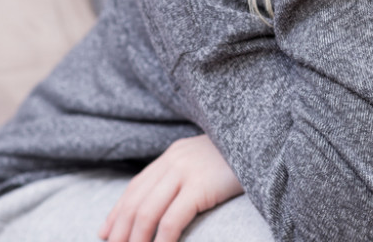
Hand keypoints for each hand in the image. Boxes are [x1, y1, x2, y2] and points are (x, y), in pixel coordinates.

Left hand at [98, 134, 243, 241]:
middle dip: (121, 231)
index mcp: (172, 155)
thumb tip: (159, 204)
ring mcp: (186, 172)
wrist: (266, 140)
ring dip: (136, 239)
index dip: (117, 213)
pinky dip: (161, 240)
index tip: (106, 234)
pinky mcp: (200, 186)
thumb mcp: (206, 163)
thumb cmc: (241, 160)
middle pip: (136, 202)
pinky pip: (172, 219)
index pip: (135, 187)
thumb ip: (182, 177)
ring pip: (147, 212)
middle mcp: (173, 161)